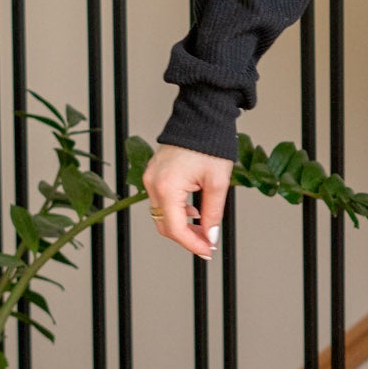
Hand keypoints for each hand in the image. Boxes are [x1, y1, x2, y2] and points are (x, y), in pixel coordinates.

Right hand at [143, 144, 233, 259]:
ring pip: (161, 215)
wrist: (202, 117)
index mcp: (166, 187)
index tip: (208, 251)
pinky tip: (194, 212)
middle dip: (187, 238)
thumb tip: (211, 237)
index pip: (175, 228)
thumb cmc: (210, 144)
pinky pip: (161, 201)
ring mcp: (150, 178)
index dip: (192, 244)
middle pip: (165, 225)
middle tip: (208, 244)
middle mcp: (152, 183)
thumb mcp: (217, 182)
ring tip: (204, 230)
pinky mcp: (153, 173)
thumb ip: (213, 213)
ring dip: (181, 226)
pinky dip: (176, 211)